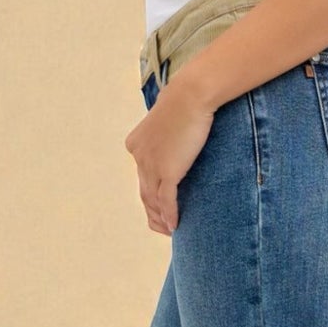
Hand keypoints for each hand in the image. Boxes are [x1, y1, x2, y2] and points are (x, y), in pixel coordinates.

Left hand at [123, 76, 216, 234]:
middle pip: (144, 192)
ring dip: (161, 217)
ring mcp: (151, 165)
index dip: (150, 195)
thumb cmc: (186, 102)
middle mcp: (139, 157)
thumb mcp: (170, 121)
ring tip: (170, 230)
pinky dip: (170, 214)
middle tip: (162, 226)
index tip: (159, 206)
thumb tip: (180, 144)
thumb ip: (169, 137)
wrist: (191, 96)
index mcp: (136, 145)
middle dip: (152, 212)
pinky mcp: (166, 171)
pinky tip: (175, 225)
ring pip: (152, 199)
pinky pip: (166, 199)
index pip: (142, 176)